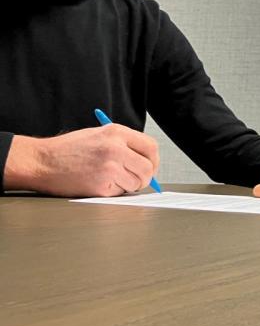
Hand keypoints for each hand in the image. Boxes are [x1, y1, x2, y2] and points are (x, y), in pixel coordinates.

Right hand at [4, 127, 159, 196]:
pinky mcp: (101, 186)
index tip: (150, 166)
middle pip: (148, 168)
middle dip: (145, 177)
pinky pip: (120, 193)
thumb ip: (124, 143)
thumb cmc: (68, 149)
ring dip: (128, 185)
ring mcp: (109, 168)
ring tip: (111, 179)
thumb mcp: (98, 134)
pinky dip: (113, 192)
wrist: (41, 161)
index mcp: (116, 133)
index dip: (153, 160)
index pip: (151, 147)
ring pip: (136, 183)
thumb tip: (147, 160)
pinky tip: (98, 183)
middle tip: (136, 179)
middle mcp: (115, 149)